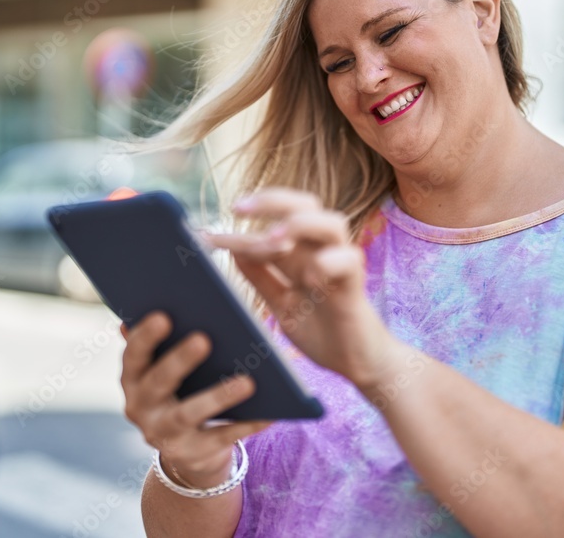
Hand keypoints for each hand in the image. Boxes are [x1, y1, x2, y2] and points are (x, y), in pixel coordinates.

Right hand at [120, 312, 273, 487]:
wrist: (189, 449)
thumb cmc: (185, 389)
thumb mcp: (171, 366)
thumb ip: (176, 338)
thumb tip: (198, 296)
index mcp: (134, 378)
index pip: (133, 355)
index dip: (145, 337)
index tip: (163, 315)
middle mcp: (140, 406)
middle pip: (157, 382)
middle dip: (179, 361)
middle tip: (203, 339)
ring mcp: (163, 434)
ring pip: (188, 414)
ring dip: (217, 396)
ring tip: (248, 382)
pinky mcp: (191, 453)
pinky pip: (221, 438)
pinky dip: (246, 424)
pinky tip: (270, 412)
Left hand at [204, 187, 399, 385]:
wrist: (357, 363)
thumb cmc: (322, 331)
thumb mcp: (281, 304)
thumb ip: (261, 277)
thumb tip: (233, 251)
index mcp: (303, 253)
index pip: (271, 225)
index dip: (239, 229)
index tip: (205, 235)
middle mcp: (323, 251)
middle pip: (305, 205)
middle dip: (272, 201)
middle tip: (239, 208)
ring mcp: (342, 265)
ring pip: (332, 222)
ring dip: (299, 225)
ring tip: (273, 239)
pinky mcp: (356, 286)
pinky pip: (349, 260)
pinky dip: (327, 261)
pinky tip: (308, 275)